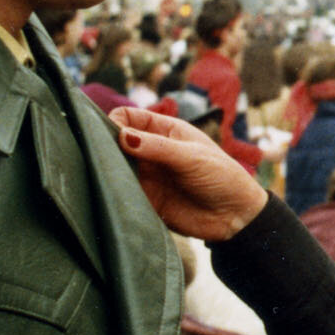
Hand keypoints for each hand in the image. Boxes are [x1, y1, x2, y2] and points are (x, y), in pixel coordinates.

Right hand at [110, 105, 270, 240]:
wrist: (236, 217)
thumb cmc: (222, 177)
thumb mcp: (191, 157)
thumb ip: (157, 147)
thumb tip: (121, 135)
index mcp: (165, 130)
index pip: (128, 117)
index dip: (115, 122)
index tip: (111, 135)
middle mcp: (151, 150)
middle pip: (116, 141)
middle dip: (104, 146)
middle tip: (98, 156)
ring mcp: (147, 174)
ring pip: (116, 167)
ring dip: (107, 169)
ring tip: (104, 174)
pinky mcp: (145, 198)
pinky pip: (122, 191)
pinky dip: (113, 191)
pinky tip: (110, 192)